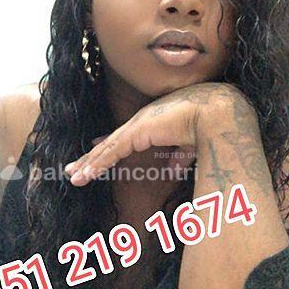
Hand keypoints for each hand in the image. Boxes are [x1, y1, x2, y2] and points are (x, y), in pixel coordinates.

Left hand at [64, 82, 244, 185]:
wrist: (216, 112)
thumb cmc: (209, 124)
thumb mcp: (190, 145)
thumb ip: (180, 157)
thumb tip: (174, 170)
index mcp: (153, 123)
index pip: (124, 137)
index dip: (108, 146)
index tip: (96, 149)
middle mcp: (141, 122)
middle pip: (110, 143)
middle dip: (91, 157)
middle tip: (73, 168)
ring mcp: (136, 127)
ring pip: (106, 149)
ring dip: (88, 164)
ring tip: (72, 176)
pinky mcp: (136, 133)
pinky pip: (111, 152)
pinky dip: (96, 165)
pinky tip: (84, 174)